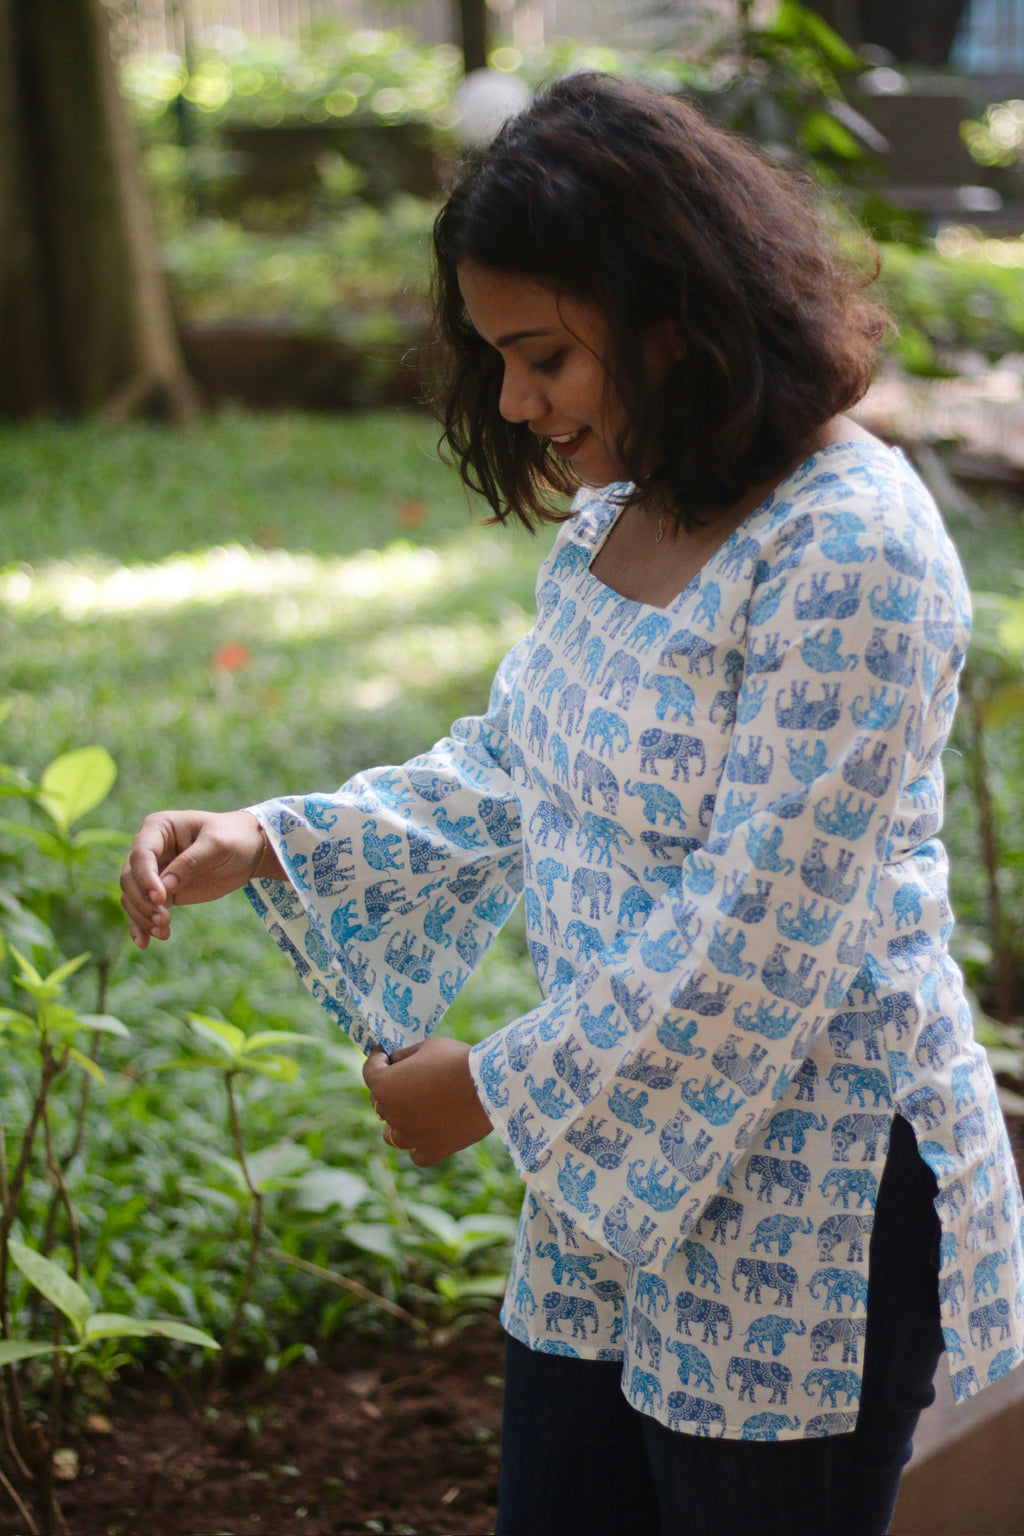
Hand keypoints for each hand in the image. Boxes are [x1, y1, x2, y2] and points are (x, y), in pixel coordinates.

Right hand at [119, 808, 283, 947]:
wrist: (248, 851)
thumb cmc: (233, 838)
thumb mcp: (218, 845)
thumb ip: (192, 862)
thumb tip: (164, 887)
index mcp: (159, 827)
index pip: (141, 854)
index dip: (145, 877)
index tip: (161, 898)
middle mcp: (150, 848)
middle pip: (130, 878)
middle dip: (142, 902)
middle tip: (163, 920)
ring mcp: (154, 871)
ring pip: (132, 896)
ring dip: (142, 917)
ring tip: (162, 932)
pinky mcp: (162, 892)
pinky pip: (143, 909)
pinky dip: (142, 925)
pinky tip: (146, 942)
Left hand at [362, 1037, 492, 1166]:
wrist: (490, 1086)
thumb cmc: (456, 1060)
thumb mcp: (427, 1046)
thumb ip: (406, 1055)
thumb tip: (396, 1060)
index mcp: (384, 1086)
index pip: (370, 1070)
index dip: (378, 1058)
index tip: (386, 1053)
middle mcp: (391, 1114)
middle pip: (379, 1102)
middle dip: (389, 1087)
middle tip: (406, 1076)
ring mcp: (411, 1137)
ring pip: (392, 1135)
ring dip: (398, 1121)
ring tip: (413, 1110)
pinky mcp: (433, 1151)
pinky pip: (416, 1152)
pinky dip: (418, 1143)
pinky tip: (428, 1131)